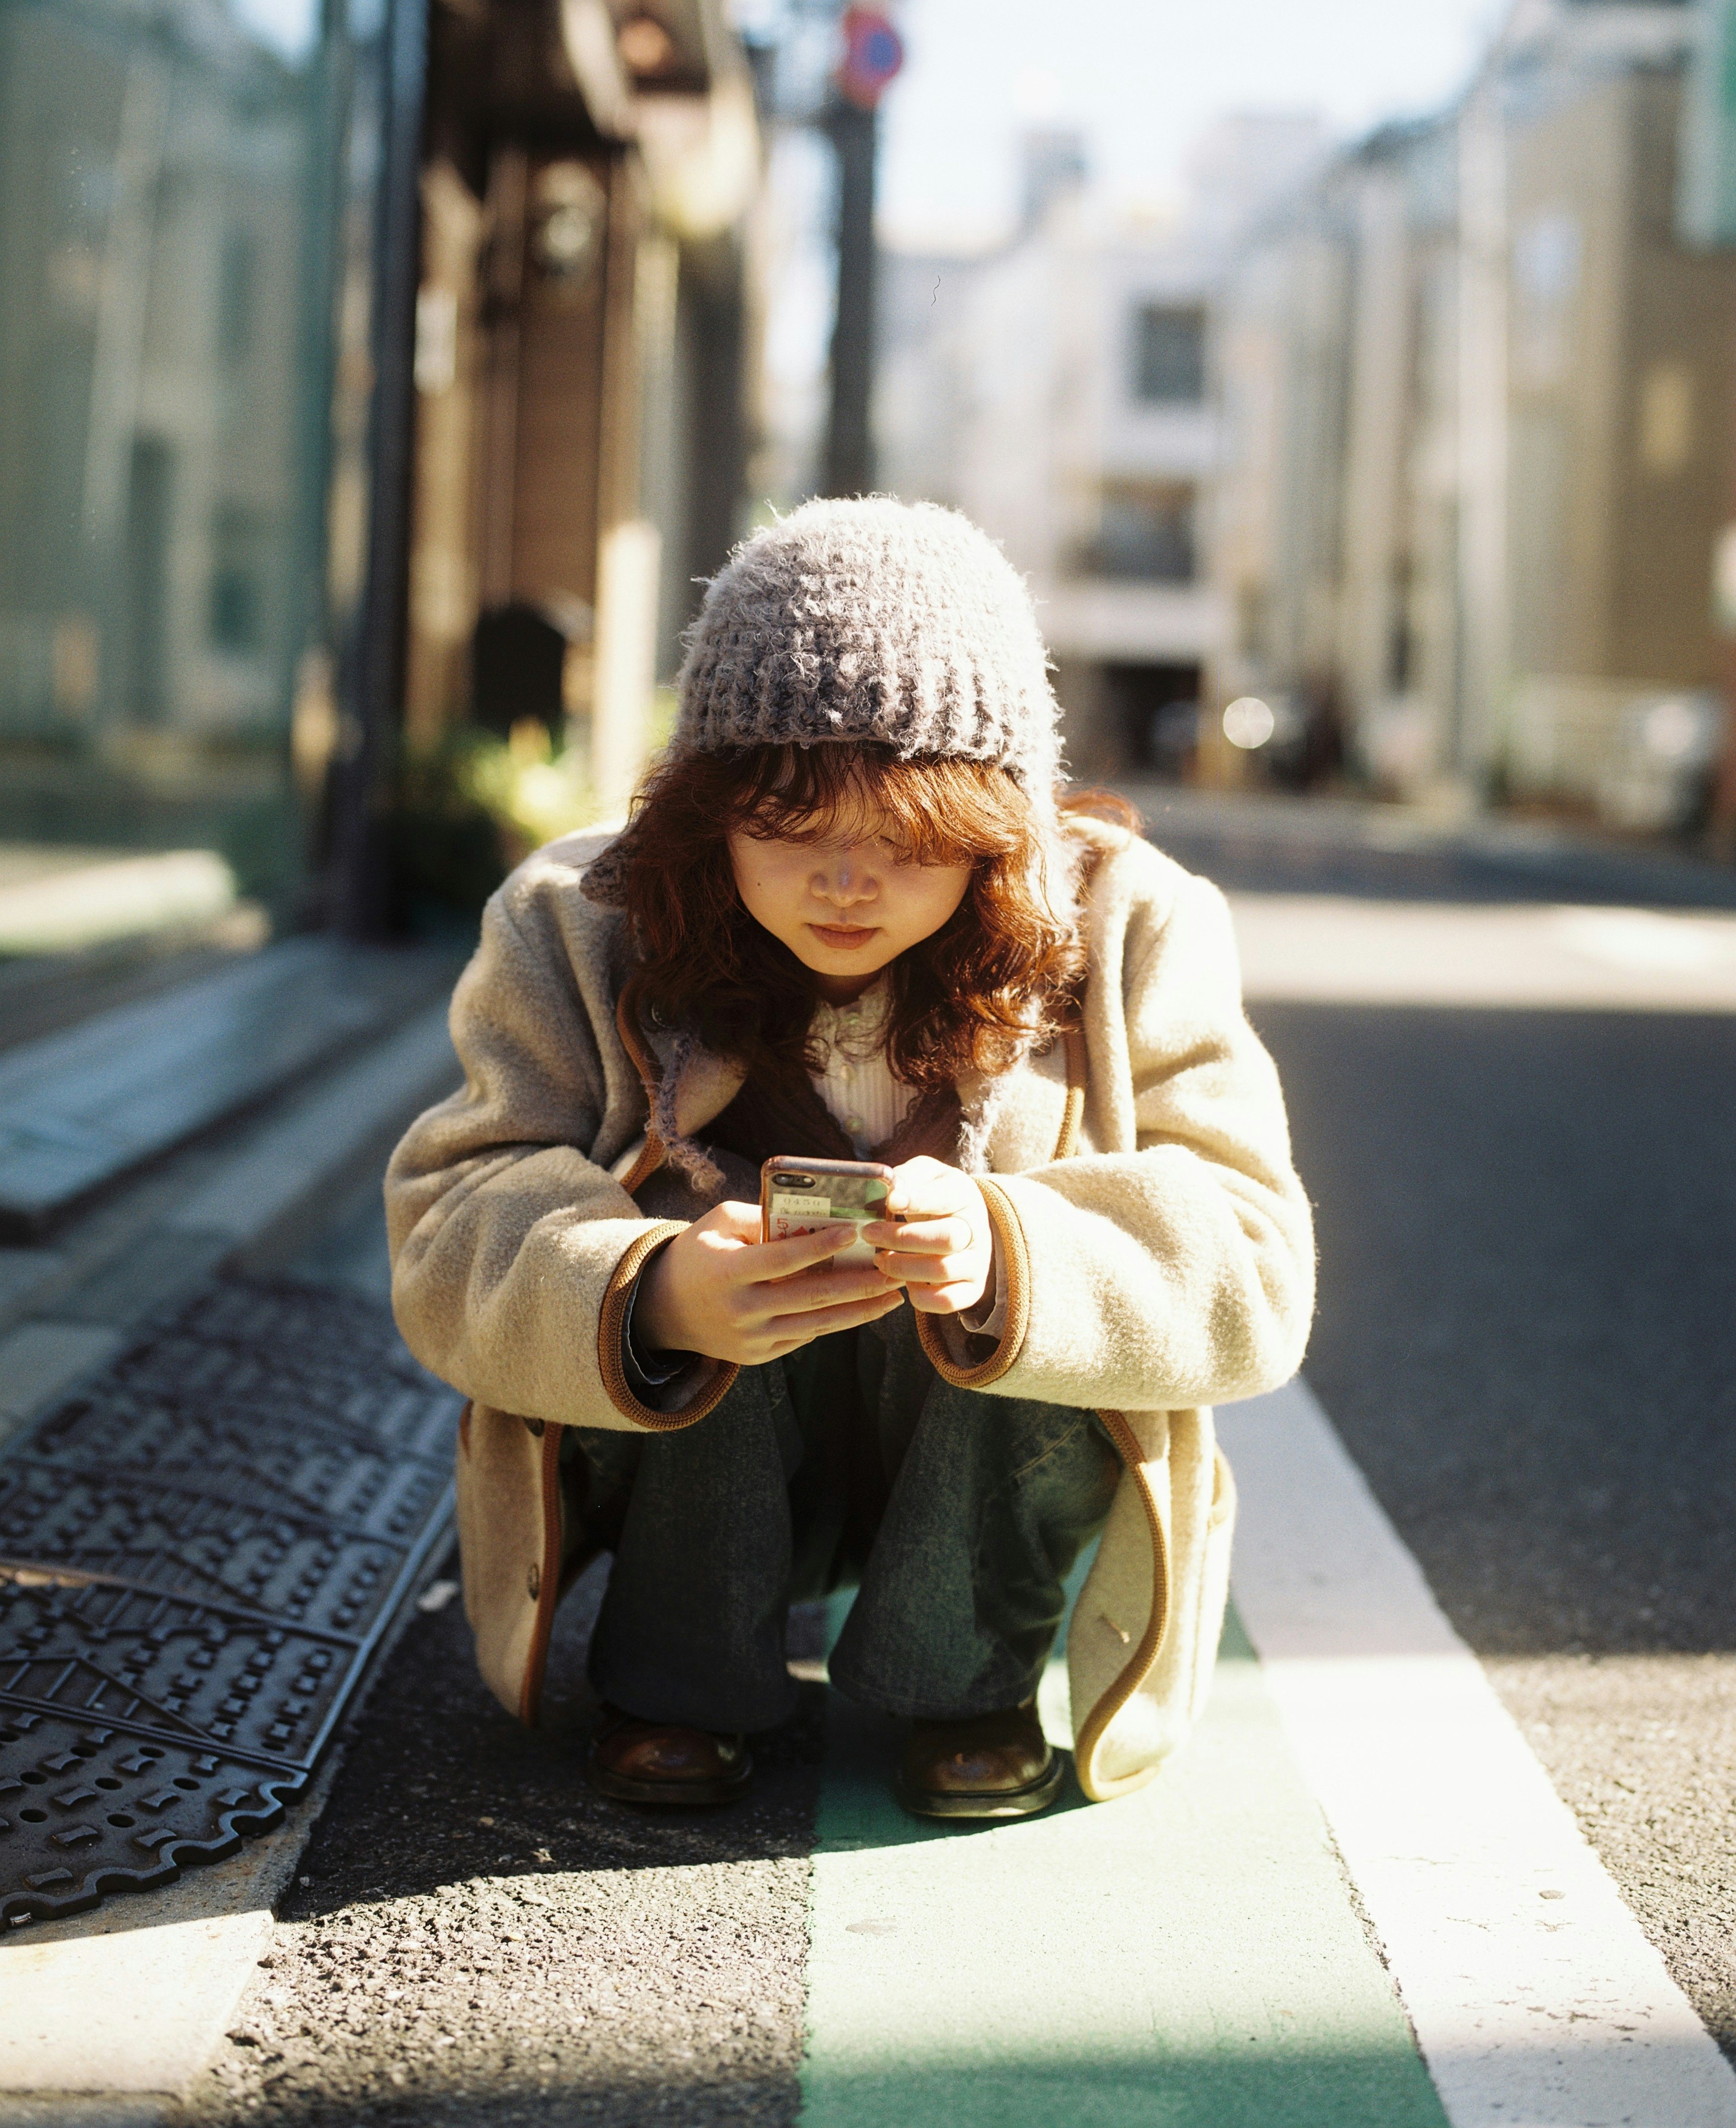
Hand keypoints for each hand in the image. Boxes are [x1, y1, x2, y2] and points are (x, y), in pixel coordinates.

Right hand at [635, 1200, 904, 1365]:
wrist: (663, 1310)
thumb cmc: (698, 1254)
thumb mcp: (719, 1223)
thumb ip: (762, 1216)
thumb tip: (813, 1216)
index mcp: (728, 1272)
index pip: (784, 1258)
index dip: (822, 1246)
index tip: (856, 1231)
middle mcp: (741, 1310)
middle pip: (812, 1297)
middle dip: (860, 1284)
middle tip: (894, 1270)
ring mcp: (750, 1339)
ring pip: (817, 1324)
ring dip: (860, 1310)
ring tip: (893, 1296)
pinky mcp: (758, 1356)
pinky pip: (804, 1336)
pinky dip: (834, 1322)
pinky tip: (861, 1308)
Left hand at [862, 1155, 991, 1316]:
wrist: (958, 1221)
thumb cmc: (931, 1196)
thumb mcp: (922, 1176)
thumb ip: (907, 1178)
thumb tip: (893, 1194)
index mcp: (964, 1196)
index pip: (945, 1198)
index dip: (917, 1200)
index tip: (890, 1201)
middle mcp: (977, 1231)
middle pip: (947, 1238)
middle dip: (901, 1238)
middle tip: (869, 1233)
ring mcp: (977, 1263)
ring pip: (942, 1270)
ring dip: (903, 1267)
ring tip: (880, 1259)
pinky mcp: (972, 1290)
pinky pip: (946, 1301)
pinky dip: (919, 1295)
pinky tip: (904, 1280)